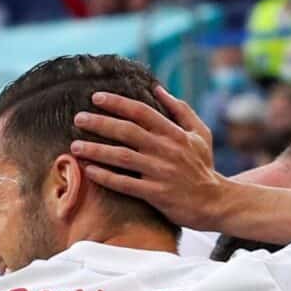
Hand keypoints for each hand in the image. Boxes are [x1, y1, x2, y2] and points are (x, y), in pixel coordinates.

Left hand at [70, 84, 225, 227]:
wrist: (216, 202)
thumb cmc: (204, 167)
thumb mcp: (200, 134)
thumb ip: (181, 110)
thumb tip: (159, 88)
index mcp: (174, 133)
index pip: (141, 112)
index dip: (117, 103)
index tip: (95, 97)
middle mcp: (166, 150)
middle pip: (127, 131)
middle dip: (99, 123)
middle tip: (78, 118)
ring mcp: (160, 173)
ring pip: (122, 157)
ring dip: (96, 150)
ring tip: (75, 146)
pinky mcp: (157, 194)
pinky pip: (126, 184)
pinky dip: (106, 177)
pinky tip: (89, 171)